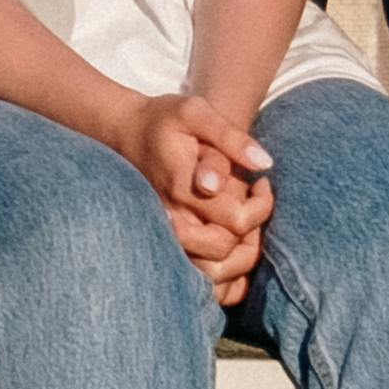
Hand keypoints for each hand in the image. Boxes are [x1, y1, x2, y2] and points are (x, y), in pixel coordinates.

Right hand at [125, 93, 273, 300]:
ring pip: (210, 272)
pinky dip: (222, 273)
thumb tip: (265, 165)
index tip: (261, 183)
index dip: (262, 205)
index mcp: (182, 188)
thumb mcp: (196, 112)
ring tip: (244, 225)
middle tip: (253, 207)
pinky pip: (197, 277)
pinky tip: (232, 242)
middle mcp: (171, 218)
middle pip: (224, 253)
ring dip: (238, 255)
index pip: (237, 220)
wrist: (124, 132)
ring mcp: (165, 234)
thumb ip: (231, 137)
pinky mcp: (164, 241)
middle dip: (251, 235)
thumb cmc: (165, 120)